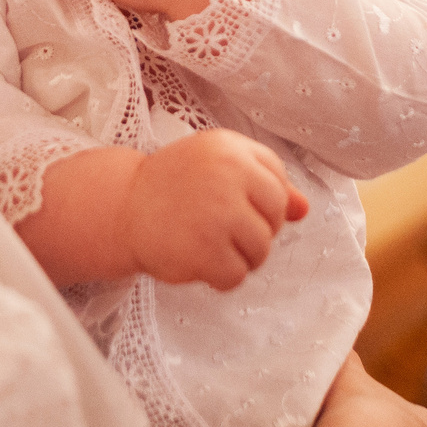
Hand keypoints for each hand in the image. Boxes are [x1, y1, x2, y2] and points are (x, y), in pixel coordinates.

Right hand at [124, 130, 308, 289]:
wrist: (121, 207)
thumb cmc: (173, 188)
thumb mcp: (217, 170)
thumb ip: (263, 184)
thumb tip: (304, 209)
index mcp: (231, 148)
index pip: (278, 181)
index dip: (262, 202)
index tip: (234, 205)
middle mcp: (227, 174)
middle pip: (275, 217)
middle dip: (256, 231)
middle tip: (222, 230)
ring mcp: (218, 213)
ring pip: (261, 249)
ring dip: (241, 257)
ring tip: (210, 246)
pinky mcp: (205, 250)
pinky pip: (237, 275)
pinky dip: (221, 277)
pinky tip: (199, 261)